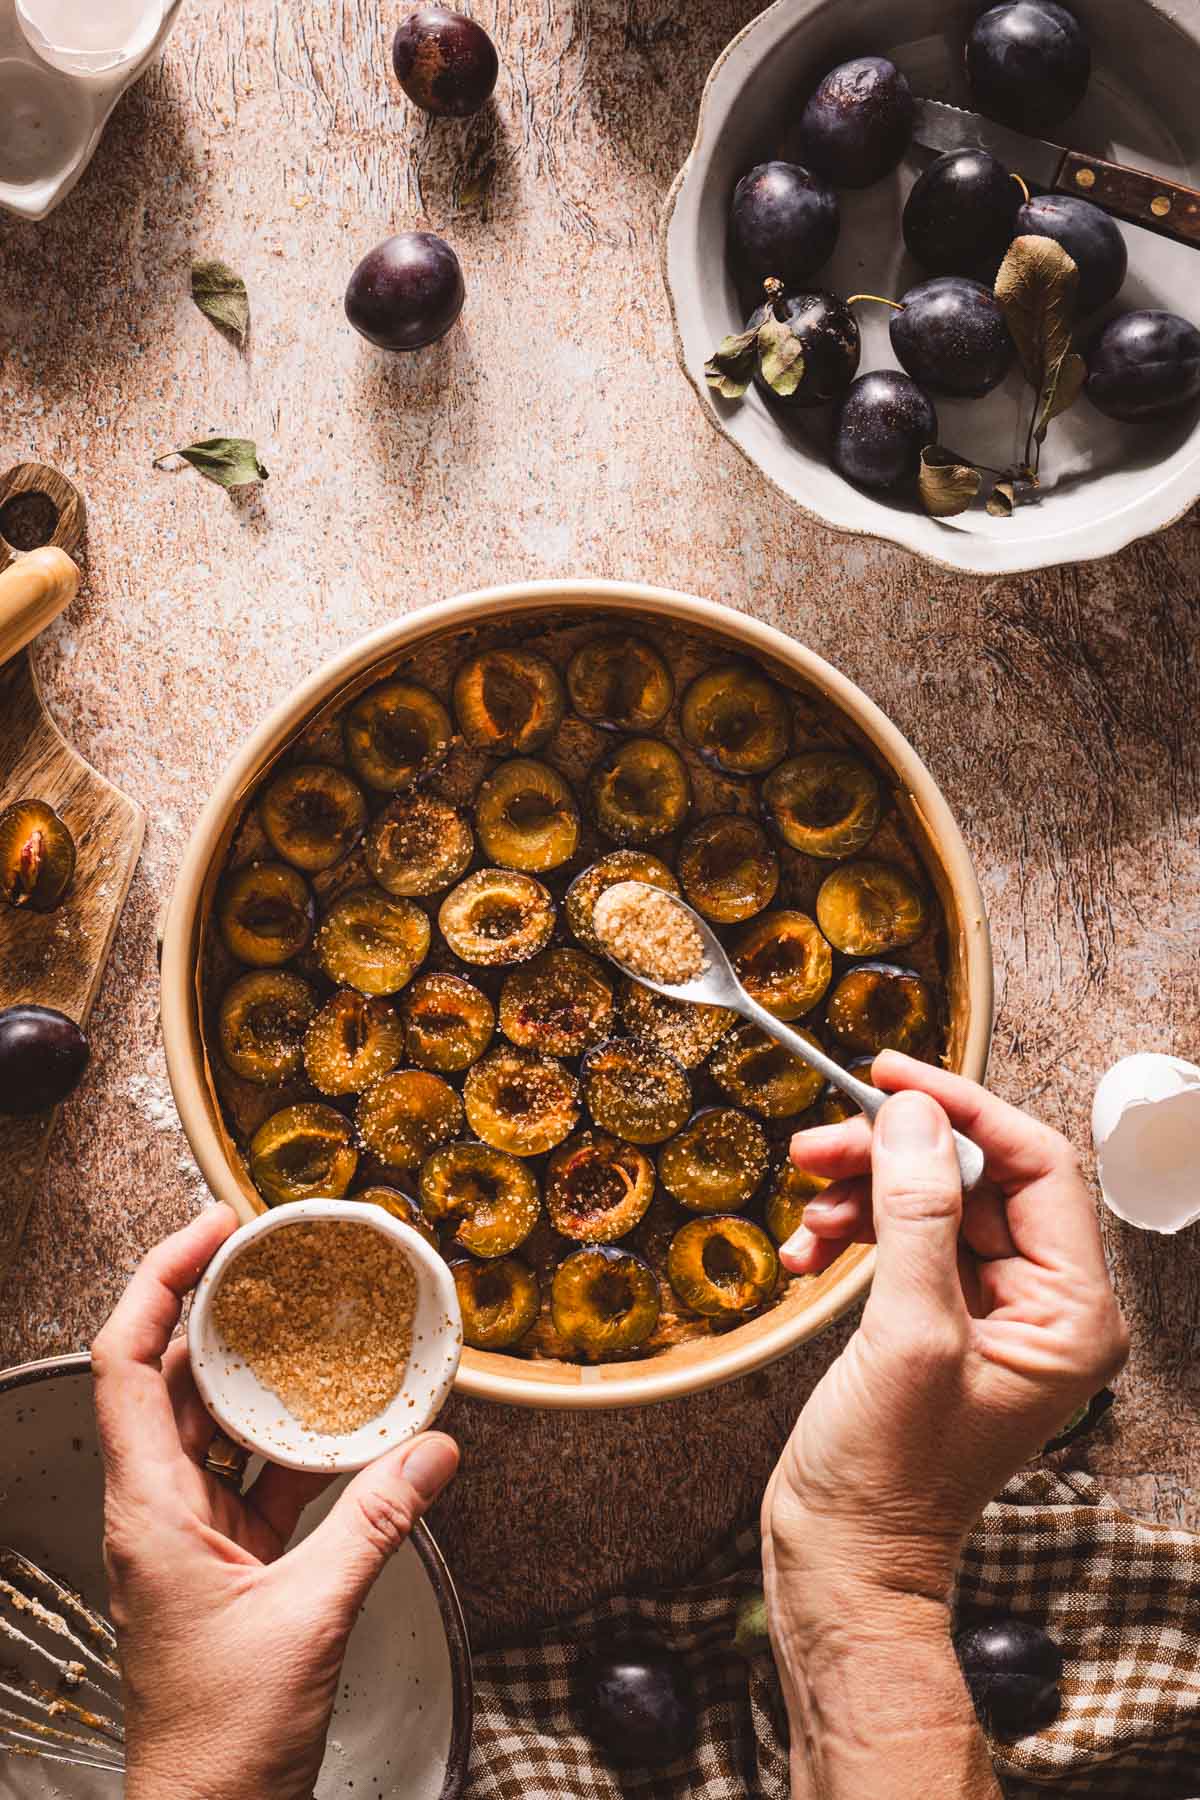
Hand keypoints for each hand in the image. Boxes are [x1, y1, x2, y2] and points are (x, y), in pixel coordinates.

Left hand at [92, 1209, 458, 1799]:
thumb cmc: (222, 1738)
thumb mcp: (310, 1616)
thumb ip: (377, 1525)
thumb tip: (435, 1452)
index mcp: (148, 1507)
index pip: (127, 1361)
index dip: (161, 1281)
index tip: (214, 1231)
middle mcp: (158, 1508)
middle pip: (168, 1377)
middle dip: (215, 1308)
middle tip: (269, 1256)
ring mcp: (190, 1534)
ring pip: (215, 1423)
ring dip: (258, 1371)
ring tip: (308, 1319)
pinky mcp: (227, 1561)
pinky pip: (258, 1474)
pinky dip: (296, 1439)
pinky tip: (346, 1420)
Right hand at [763, 1052, 1127, 1613]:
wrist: (840, 1558)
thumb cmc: (888, 1478)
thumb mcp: (907, 1335)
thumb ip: (916, 1215)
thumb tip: (917, 1117)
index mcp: (1071, 1313)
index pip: (1036, 1166)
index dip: (964, 1110)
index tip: (892, 1076)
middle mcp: (1042, 1307)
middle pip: (974, 1179)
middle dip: (892, 1155)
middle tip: (819, 1144)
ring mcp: (986, 1314)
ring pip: (928, 1203)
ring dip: (860, 1194)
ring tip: (804, 1210)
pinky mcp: (934, 1321)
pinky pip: (899, 1242)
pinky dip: (850, 1234)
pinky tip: (805, 1253)